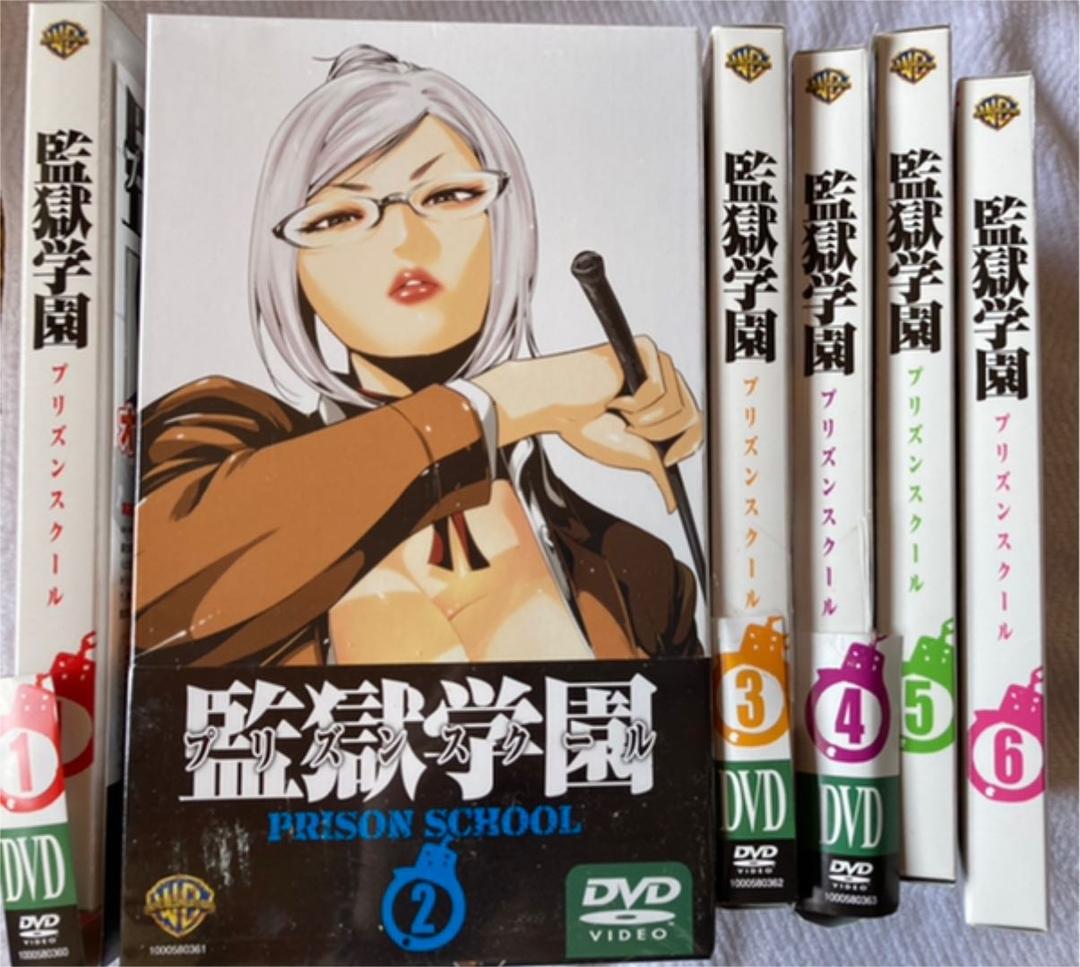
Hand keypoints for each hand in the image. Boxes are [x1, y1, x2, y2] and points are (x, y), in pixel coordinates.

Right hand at [473, 336, 702, 511]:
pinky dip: (631, 402)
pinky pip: (657, 388)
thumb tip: (673, 503)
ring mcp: (657, 363)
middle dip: (657, 434)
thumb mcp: (631, 453)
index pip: (695, 423)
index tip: (668, 460)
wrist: (557, 406)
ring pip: (674, 404)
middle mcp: (666, 379)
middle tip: (629, 430)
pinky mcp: (645, 349)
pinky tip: (613, 396)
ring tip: (617, 412)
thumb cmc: (587, 424)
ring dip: (641, 419)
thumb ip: (657, 471)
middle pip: (690, 415)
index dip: (686, 445)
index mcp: (665, 402)